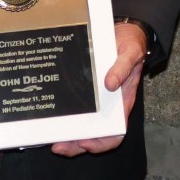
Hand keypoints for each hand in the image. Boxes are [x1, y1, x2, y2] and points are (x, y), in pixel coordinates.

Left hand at [53, 22, 146, 156]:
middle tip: (57, 146)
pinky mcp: (83, 91)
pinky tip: (49, 116)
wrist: (124, 32)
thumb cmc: (131, 45)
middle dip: (75, 145)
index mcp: (121, 104)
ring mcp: (94, 101)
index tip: (85, 142)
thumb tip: (110, 84)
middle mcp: (107, 107)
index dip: (101, 143)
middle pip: (92, 136)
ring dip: (67, 136)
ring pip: (80, 126)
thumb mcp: (130, 53)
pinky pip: (73, 109)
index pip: (115, 134)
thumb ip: (123, 67)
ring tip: (50, 139)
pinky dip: (62, 117)